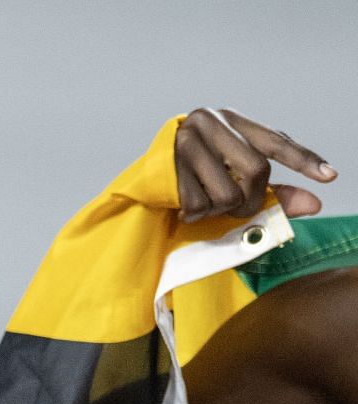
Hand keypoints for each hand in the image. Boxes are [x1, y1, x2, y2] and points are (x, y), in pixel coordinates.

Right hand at [175, 107, 335, 221]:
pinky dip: (195, 215)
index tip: (328, 177)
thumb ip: (274, 191)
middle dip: (251, 200)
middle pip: (256, 171)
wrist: (145, 171)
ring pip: (227, 194)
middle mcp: (209, 123)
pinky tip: (184, 206)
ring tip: (204, 203)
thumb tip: (314, 205)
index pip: (274, 142)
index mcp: (232, 119)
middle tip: (238, 209)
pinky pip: (198, 205)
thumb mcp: (235, 174)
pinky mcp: (167, 168)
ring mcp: (186, 144)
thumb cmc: (196, 172)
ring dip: (219, 210)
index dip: (303, 160)